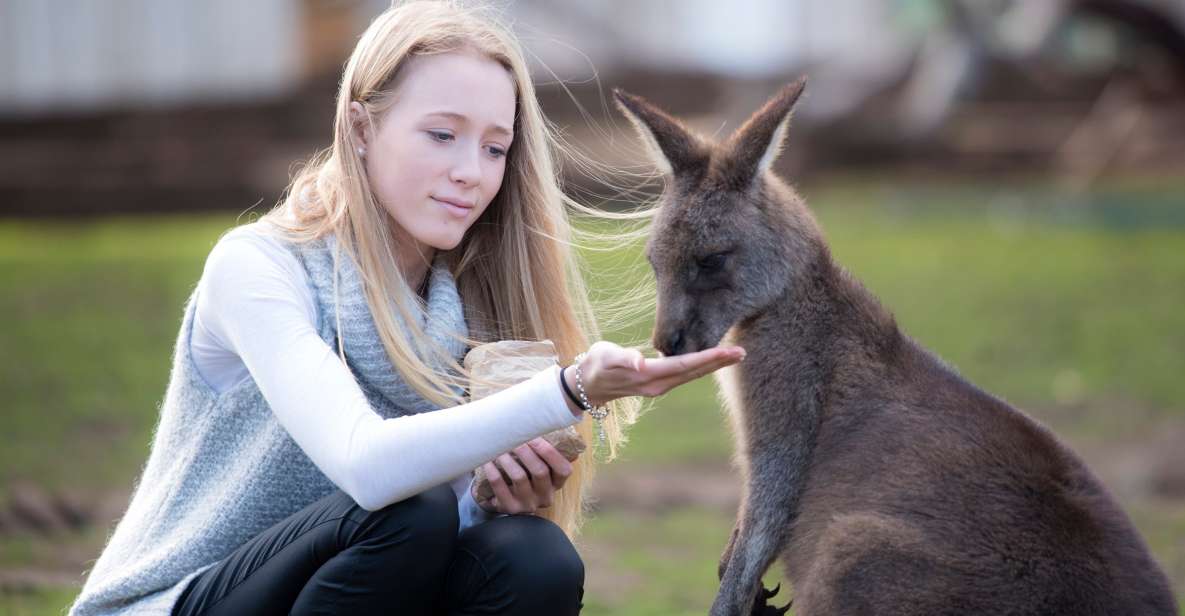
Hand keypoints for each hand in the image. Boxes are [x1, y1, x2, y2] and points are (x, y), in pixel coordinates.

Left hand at [474, 437, 575, 514]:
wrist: (503, 501)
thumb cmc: (523, 475)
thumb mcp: (537, 468)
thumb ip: (542, 452)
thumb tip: (539, 421)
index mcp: (556, 484)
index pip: (564, 470)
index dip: (550, 452)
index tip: (535, 436)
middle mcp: (545, 496)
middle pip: (540, 471)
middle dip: (526, 451)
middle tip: (513, 438)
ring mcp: (528, 504)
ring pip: (519, 477)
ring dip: (507, 458)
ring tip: (498, 447)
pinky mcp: (510, 508)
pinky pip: (500, 487)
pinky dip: (492, 471)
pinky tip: (487, 461)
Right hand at [566, 340, 745, 406]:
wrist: (587, 384)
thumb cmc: (596, 364)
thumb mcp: (605, 357)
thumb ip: (623, 358)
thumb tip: (640, 361)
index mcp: (649, 376)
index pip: (685, 365)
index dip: (707, 358)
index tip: (728, 352)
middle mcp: (658, 385)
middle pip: (694, 372)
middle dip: (718, 362)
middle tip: (742, 352)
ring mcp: (659, 386)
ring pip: (692, 375)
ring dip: (713, 365)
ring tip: (734, 355)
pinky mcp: (658, 383)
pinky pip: (685, 374)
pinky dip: (701, 366)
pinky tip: (711, 360)